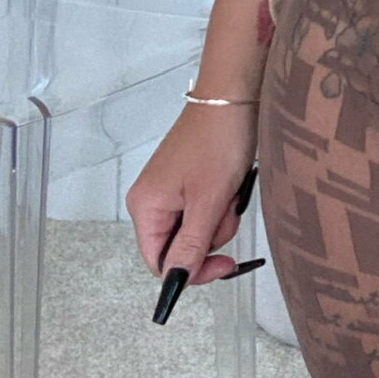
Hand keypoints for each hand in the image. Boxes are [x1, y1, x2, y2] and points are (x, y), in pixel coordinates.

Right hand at [125, 102, 257, 288]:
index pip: (159, 262)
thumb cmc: (217, 141)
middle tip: (227, 209)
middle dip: (211, 234)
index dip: (191, 271)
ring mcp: (170, 190)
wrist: (232, 97)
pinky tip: (230, 182)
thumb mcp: (208, 201)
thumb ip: (192, 245)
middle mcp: (151, 201)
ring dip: (220, 216)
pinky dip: (221, 202)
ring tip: (230, 189)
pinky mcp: (187, 181)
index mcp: (146, 208)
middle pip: (180, 246)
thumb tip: (176, 280)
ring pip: (197, 228)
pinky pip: (204, 208)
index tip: (224, 265)